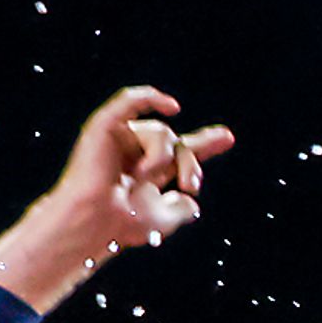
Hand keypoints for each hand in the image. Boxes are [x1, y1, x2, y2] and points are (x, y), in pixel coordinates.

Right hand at [0, 87, 237, 315]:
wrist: (94, 223)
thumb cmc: (121, 224)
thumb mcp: (163, 219)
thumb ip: (180, 209)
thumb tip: (190, 203)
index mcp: (148, 171)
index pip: (180, 153)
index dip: (204, 144)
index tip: (227, 137)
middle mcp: (134, 153)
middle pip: (177, 144)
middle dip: (190, 163)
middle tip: (191, 186)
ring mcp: (118, 139)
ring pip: (161, 132)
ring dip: (163, 156)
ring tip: (145, 176)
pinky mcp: (103, 128)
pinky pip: (128, 101)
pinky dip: (150, 98)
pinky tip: (174, 107)